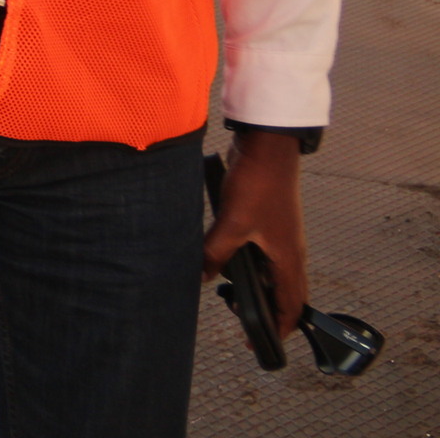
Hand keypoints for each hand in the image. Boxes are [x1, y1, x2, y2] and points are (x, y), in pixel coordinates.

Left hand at [203, 130, 307, 336]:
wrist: (267, 150)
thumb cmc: (259, 185)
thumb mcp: (232, 224)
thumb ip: (215, 253)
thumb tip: (201, 276)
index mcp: (289, 259)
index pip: (292, 306)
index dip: (280, 328)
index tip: (263, 344)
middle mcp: (290, 252)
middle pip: (285, 293)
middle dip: (267, 311)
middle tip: (243, 322)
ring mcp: (281, 237)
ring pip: (272, 273)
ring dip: (256, 286)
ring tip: (230, 295)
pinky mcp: (268, 223)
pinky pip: (262, 253)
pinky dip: (248, 264)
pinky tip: (225, 261)